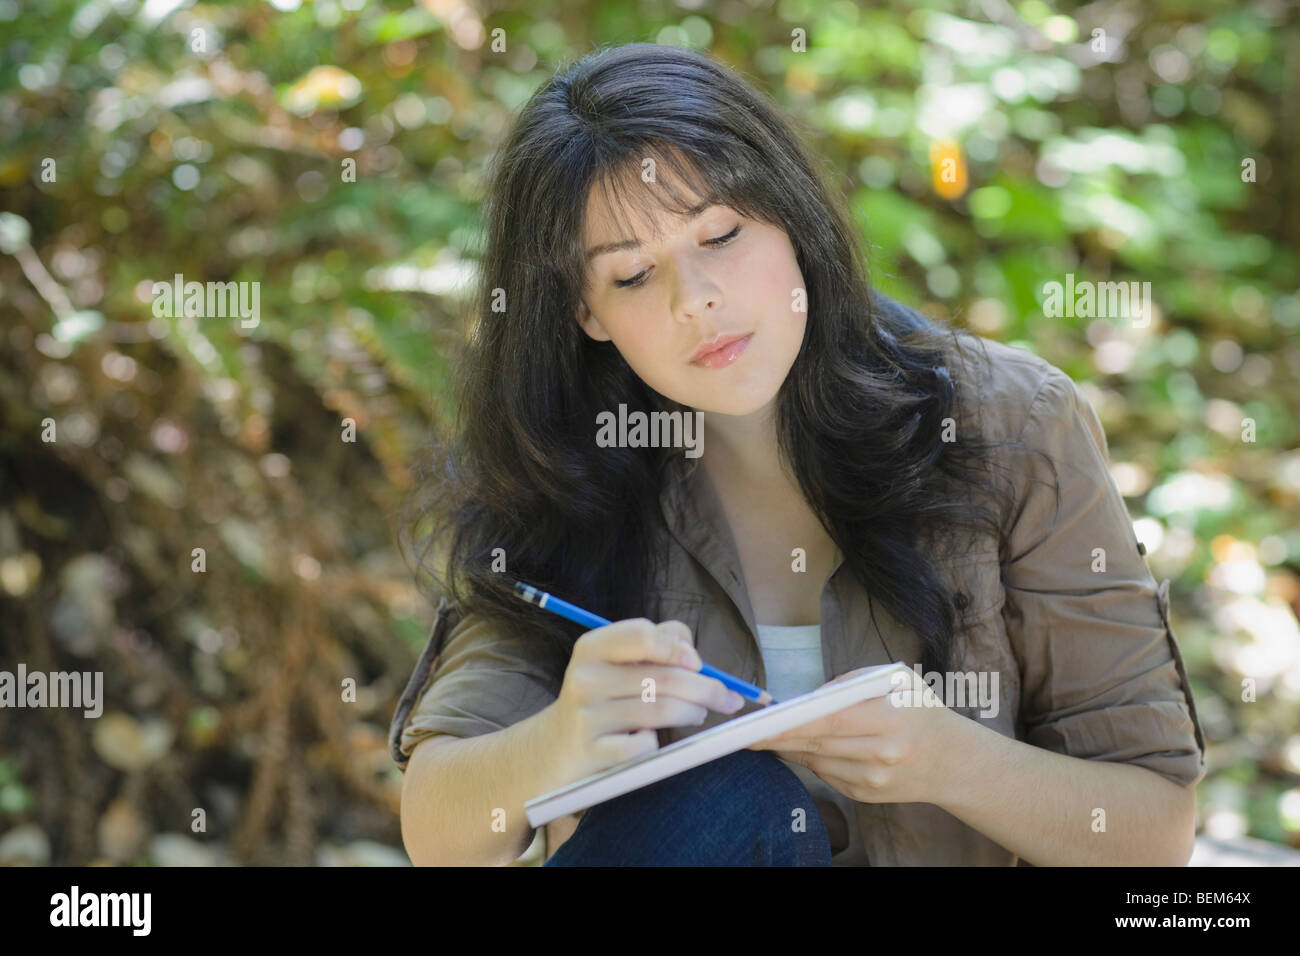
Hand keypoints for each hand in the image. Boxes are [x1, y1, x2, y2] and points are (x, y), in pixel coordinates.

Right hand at [549, 618, 746, 781]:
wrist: (556, 746)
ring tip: (697, 715)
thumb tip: (693, 654)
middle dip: (707, 688)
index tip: (698, 664)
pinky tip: (651, 739)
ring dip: (692, 713)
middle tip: (726, 698)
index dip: (678, 648)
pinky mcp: (593, 751)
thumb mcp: (618, 662)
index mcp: (592, 647)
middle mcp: (585, 677)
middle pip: (664, 677)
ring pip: (661, 710)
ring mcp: (587, 716)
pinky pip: (645, 746)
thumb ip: (658, 644)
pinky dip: (657, 744)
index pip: (642, 635)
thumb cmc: (603, 698)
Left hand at [746, 665, 965, 805]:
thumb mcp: (898, 679)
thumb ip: (852, 681)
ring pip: (816, 762)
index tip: (761, 723)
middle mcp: (882, 754)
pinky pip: (825, 775)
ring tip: (764, 735)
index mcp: (891, 719)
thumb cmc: (920, 710)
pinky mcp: (865, 796)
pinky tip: (798, 747)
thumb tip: (810, 696)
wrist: (953, 761)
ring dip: (788, 748)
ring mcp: (873, 780)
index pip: (831, 722)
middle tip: (745, 731)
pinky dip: (809, 759)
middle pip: (817, 745)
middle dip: (778, 738)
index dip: (793, 724)